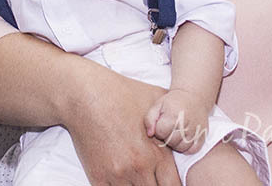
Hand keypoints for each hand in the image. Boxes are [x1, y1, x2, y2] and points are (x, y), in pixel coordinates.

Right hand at [64, 63, 179, 185]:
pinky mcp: (97, 176)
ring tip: (137, 179)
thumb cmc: (121, 94)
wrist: (85, 95)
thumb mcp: (157, 99)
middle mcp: (138, 168)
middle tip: (152, 178)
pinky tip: (122, 182)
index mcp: (156, 153)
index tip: (168, 181)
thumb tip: (186, 124)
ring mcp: (117, 174)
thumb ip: (174, 117)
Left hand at [144, 88, 209, 153]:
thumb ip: (149, 119)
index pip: (160, 133)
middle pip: (170, 141)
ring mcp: (195, 131)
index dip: (158, 129)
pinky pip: (192, 150)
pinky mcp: (202, 135)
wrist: (194, 96)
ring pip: (181, 148)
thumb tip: (150, 134)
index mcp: (173, 115)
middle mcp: (185, 124)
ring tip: (175, 133)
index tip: (161, 123)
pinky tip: (183, 139)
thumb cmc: (173, 101)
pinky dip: (186, 148)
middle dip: (166, 137)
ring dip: (175, 143)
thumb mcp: (158, 104)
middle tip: (168, 128)